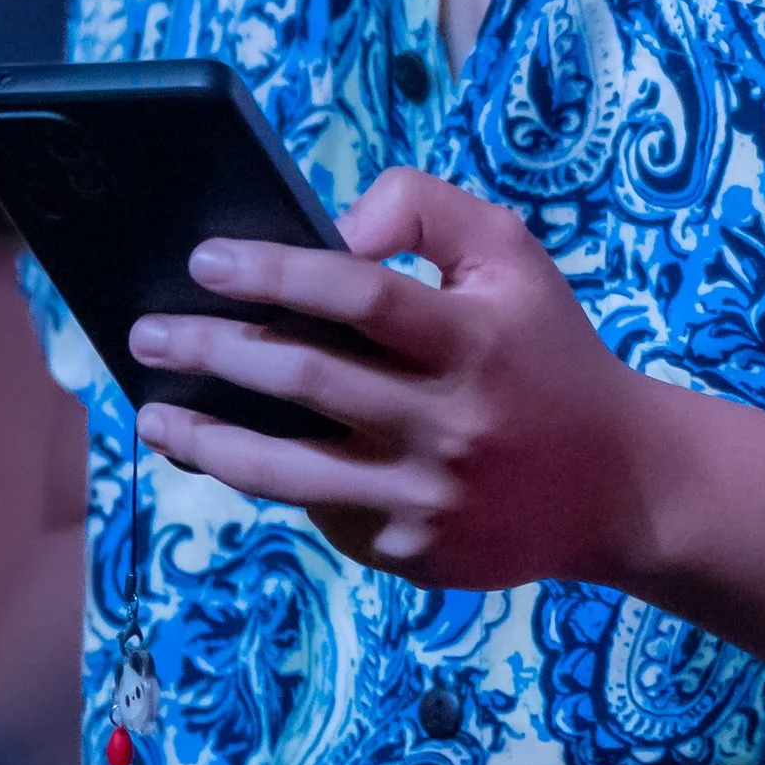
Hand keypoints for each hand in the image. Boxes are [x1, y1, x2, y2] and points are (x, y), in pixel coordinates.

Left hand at [129, 167, 663, 586]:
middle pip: (305, 379)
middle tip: (146, 333)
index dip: (274, 272)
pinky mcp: (413, 553)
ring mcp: (427, 498)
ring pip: (289, 469)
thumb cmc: (546, 351)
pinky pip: (320, 512)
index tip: (204, 259)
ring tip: (151, 414)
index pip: (358, 294)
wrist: (618, 484)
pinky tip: (224, 452)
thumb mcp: (510, 255)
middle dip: (211, 351)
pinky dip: (267, 481)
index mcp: (474, 338)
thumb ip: (425, 211)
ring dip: (207, 438)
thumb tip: (332, 233)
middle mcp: (449, 422)